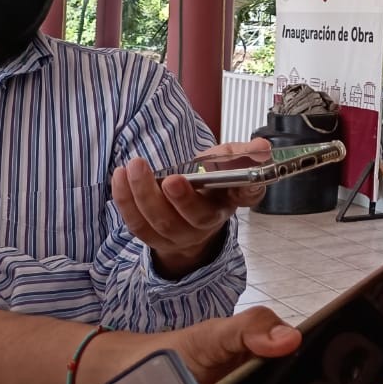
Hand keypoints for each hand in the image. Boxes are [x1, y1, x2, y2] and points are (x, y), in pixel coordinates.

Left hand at [112, 138, 271, 278]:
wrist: (190, 214)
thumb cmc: (211, 185)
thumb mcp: (229, 166)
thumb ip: (244, 154)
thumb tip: (263, 147)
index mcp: (227, 204)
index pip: (241, 199)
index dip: (239, 192)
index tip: (240, 181)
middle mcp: (202, 226)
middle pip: (191, 219)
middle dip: (180, 199)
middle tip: (170, 177)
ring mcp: (175, 235)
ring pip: (159, 222)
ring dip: (144, 196)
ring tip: (134, 167)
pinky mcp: (150, 236)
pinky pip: (136, 224)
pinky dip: (125, 201)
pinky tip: (119, 176)